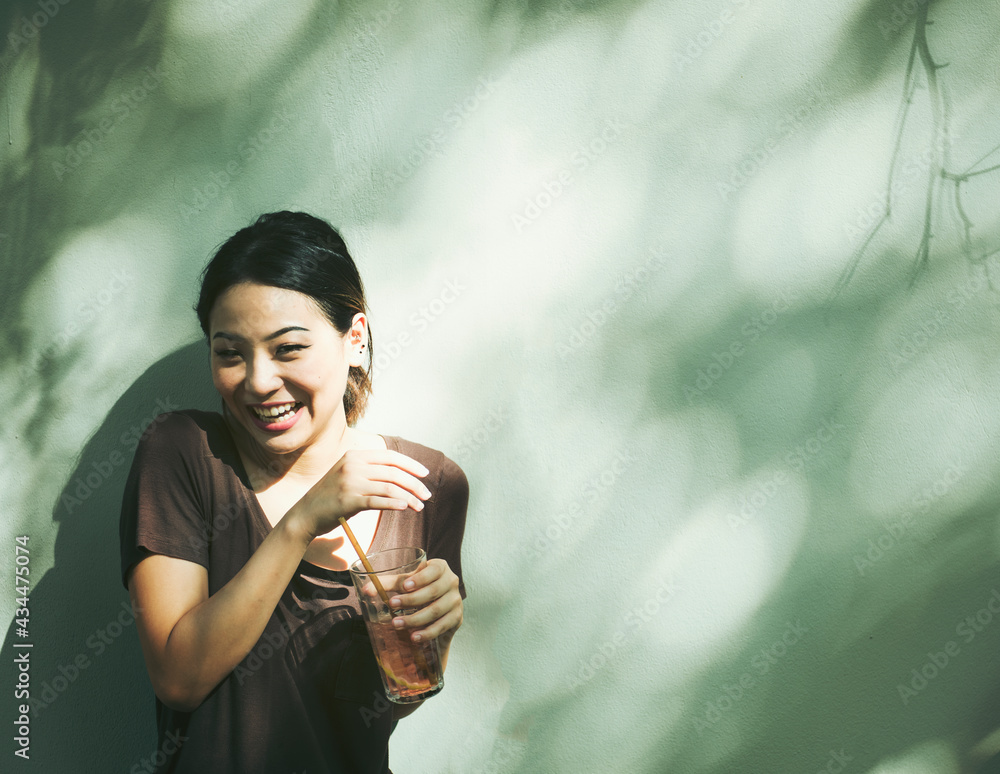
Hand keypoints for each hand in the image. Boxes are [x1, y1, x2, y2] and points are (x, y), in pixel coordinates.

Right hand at [293, 449, 431, 538]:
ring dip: (410, 497)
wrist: (304, 514)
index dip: (410, 464)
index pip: (390, 456)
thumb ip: (369, 472)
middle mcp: (352, 465)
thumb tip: (400, 478)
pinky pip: (378, 501)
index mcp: (354, 456)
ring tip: (420, 506)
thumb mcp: (347, 475)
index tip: (424, 473)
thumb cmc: (329, 497)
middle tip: (427, 495)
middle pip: (393, 472)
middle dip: (415, 483)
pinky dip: (395, 503)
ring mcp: (350, 482)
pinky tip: (406, 507)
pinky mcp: (348, 500)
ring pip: (390, 487)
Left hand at [388, 558, 462, 642]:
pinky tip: (414, 637)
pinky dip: (427, 632)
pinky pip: (442, 626)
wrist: (439, 608)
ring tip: (397, 624)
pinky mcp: (457, 617)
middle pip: (432, 591)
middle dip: (411, 600)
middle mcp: (451, 582)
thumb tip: (366, 590)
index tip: (404, 586)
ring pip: (436, 610)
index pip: (433, 571)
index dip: (420, 578)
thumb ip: (389, 584)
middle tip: (392, 605)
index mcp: (440, 568)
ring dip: (415, 619)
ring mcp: (456, 600)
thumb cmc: (420, 589)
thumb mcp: (407, 583)